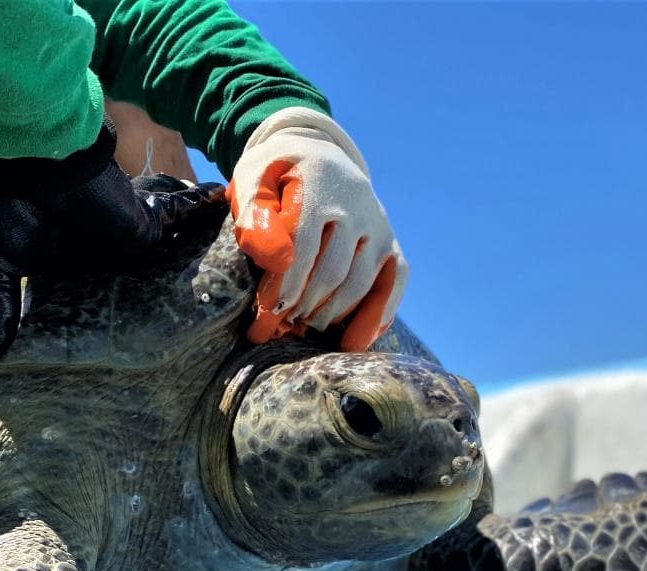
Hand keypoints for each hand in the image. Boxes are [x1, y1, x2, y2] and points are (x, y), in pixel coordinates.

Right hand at [0, 122, 226, 371]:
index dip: (108, 325)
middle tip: (195, 344)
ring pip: (169, 256)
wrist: (22, 156)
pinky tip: (230, 214)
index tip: (126, 361)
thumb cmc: (1, 208)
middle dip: (160, 305)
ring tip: (228, 290)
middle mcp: (98, 257)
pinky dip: (205, 210)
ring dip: (195, 262)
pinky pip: (185, 214)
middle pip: (136, 286)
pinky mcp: (146, 219)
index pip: (90, 304)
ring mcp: (125, 238)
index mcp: (62, 271)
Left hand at [230, 108, 406, 351]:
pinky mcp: (391, 242)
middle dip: (302, 307)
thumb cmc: (275, 174)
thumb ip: (253, 213)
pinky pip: (393, 283)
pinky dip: (376, 316)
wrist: (317, 154)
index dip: (282, 289)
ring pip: (359, 284)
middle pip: (331, 273)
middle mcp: (357, 207)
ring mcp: (379, 226)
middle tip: (278, 327)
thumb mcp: (253, 179)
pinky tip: (351, 341)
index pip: (302, 249)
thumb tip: (273, 259)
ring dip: (330, 316)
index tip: (262, 318)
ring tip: (303, 328)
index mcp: (319, 186)